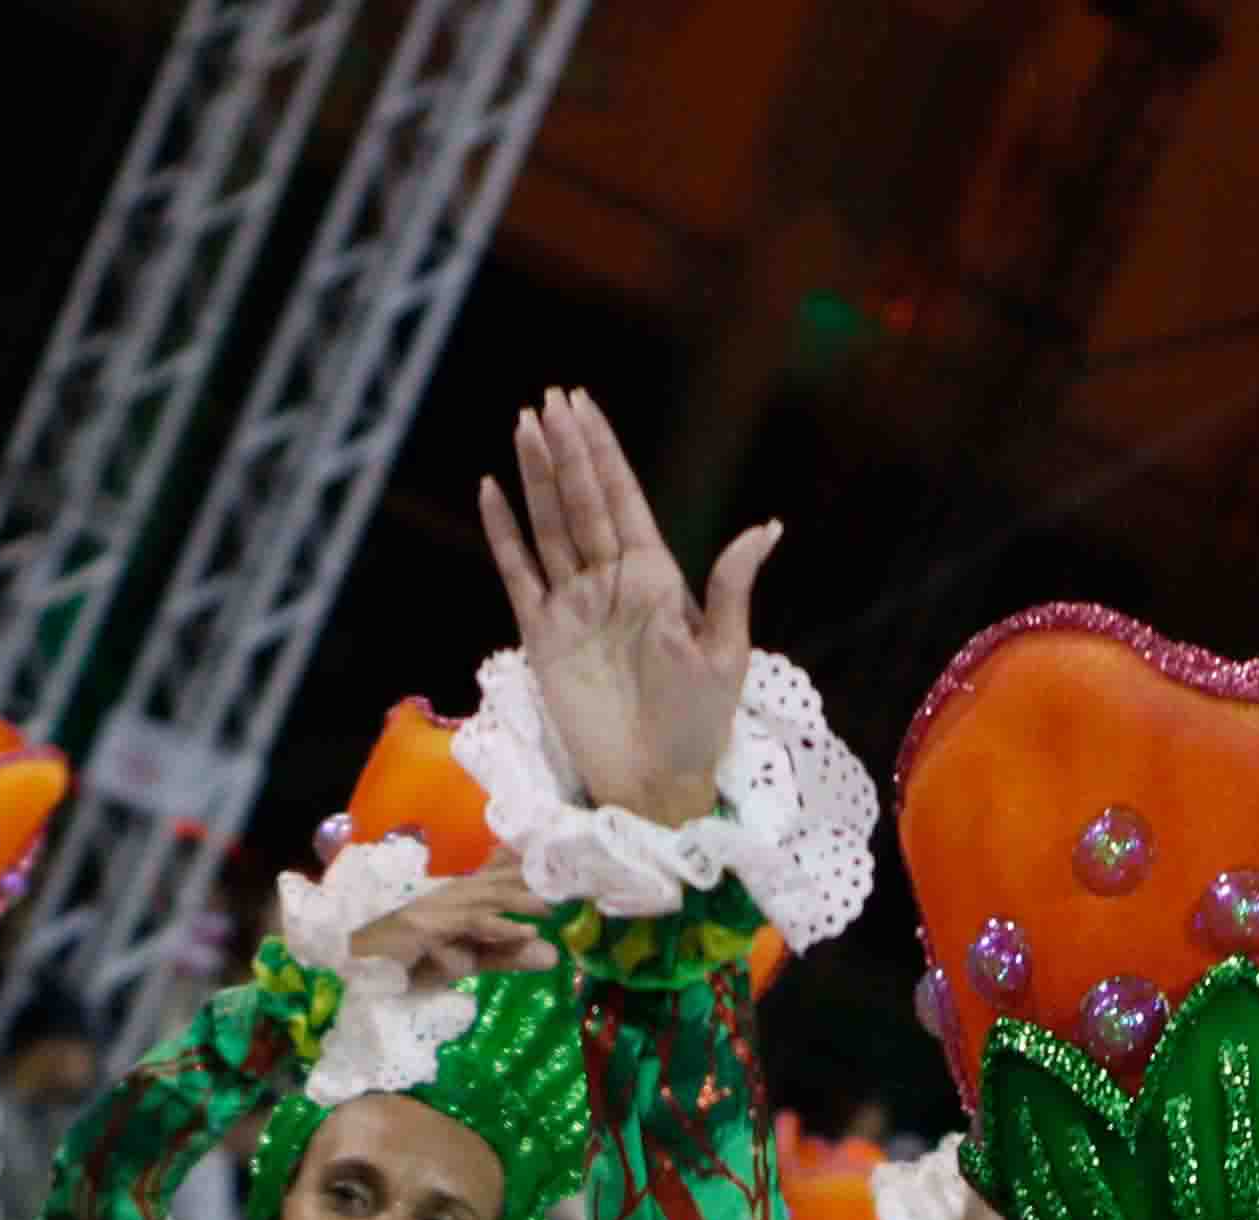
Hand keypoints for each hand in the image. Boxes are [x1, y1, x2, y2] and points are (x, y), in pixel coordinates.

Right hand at [370, 865, 558, 995]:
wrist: (358, 972)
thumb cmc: (410, 964)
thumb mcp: (468, 960)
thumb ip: (506, 955)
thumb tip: (552, 954)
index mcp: (458, 897)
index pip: (499, 877)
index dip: (531, 870)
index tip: (563, 867)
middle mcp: (449, 895)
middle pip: (496, 882)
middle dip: (530, 880)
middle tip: (568, 883)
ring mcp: (435, 908)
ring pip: (485, 899)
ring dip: (519, 901)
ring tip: (550, 907)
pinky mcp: (425, 927)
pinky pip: (467, 925)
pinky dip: (498, 928)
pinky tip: (524, 932)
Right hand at [480, 390, 776, 824]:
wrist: (656, 783)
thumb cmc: (699, 725)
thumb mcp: (725, 654)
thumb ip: (730, 586)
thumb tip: (767, 525)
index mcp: (655, 577)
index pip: (622, 498)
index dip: (602, 451)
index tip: (582, 405)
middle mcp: (610, 582)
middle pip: (581, 501)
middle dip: (566, 449)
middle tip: (548, 398)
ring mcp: (573, 605)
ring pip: (549, 526)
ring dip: (536, 477)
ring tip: (524, 427)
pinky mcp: (542, 635)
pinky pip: (518, 572)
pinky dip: (503, 533)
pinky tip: (491, 491)